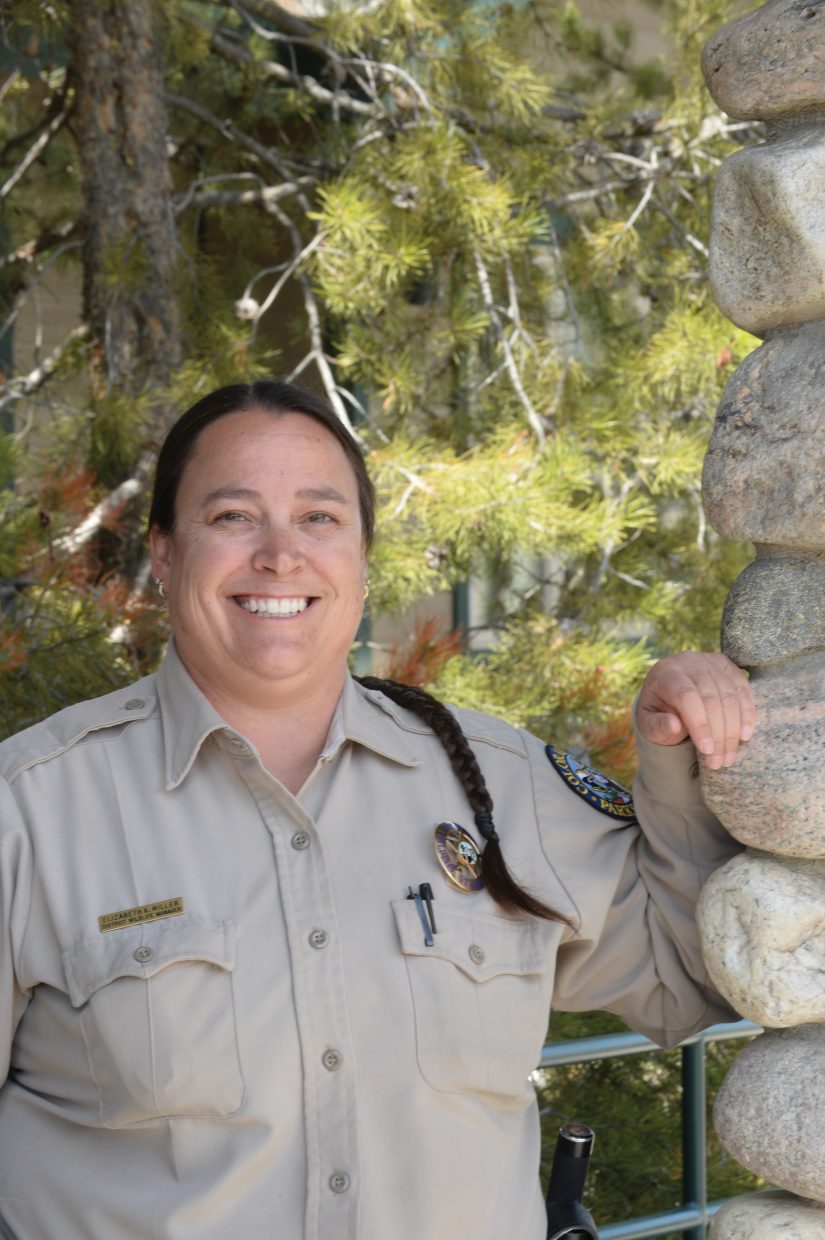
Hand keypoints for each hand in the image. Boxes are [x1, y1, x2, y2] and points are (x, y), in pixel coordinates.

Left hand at [637, 652, 754, 768]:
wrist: (668, 692)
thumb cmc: (657, 712)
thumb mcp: (648, 723)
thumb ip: (657, 726)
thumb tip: (674, 725)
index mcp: (665, 673)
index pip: (686, 697)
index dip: (699, 724)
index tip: (706, 751)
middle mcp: (689, 662)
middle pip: (711, 698)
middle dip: (718, 734)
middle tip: (719, 762)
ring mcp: (710, 662)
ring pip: (730, 696)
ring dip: (732, 730)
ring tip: (728, 757)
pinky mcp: (728, 666)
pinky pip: (743, 690)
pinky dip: (747, 714)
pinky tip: (744, 736)